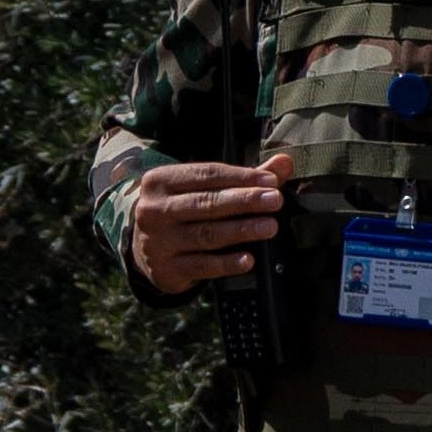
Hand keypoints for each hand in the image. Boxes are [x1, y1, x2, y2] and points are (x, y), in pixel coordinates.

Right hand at [128, 151, 293, 290]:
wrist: (146, 250)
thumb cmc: (184, 211)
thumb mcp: (203, 190)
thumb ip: (244, 178)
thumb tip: (285, 163)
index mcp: (161, 181)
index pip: (206, 175)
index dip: (241, 177)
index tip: (271, 180)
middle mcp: (154, 209)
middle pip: (205, 203)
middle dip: (244, 201)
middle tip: (275, 201)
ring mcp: (157, 241)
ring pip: (205, 234)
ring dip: (241, 231)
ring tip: (269, 227)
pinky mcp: (166, 269)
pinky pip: (202, 266)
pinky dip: (227, 263)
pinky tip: (248, 259)